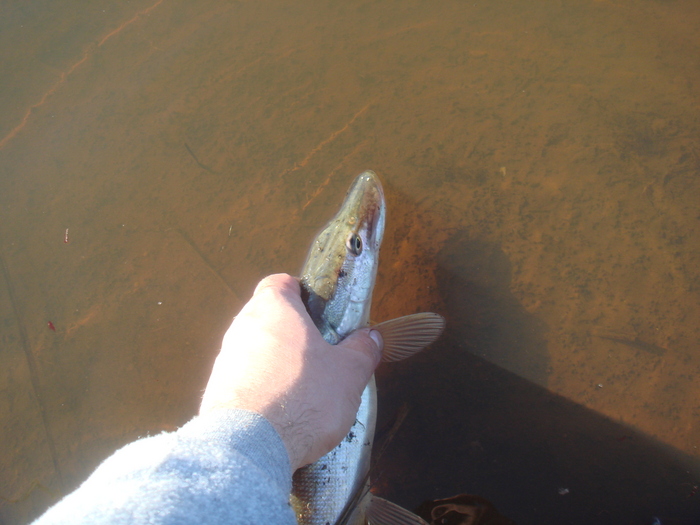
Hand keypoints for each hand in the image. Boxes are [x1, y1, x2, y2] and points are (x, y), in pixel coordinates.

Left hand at [200, 273, 382, 470]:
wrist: (250, 447)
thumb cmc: (302, 397)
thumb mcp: (348, 373)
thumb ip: (362, 350)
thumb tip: (371, 338)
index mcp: (273, 308)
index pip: (282, 283)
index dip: (303, 293)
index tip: (321, 313)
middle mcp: (242, 327)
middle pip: (269, 318)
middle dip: (295, 335)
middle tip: (321, 357)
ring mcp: (225, 360)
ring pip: (256, 351)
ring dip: (278, 365)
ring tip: (304, 393)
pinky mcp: (216, 392)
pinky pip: (245, 382)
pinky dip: (262, 391)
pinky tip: (281, 415)